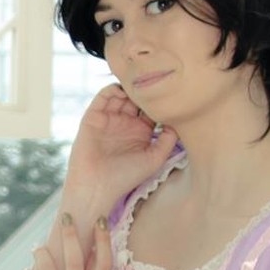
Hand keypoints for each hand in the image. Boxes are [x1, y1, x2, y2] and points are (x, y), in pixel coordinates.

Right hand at [65, 81, 181, 208]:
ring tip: (138, 85)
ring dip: (129, 87)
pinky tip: (123, 90)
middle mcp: (125, 123)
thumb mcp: (155, 159)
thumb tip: (176, 120)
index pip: (152, 109)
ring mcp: (109, 119)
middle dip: (144, 91)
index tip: (169, 94)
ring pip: (121, 94)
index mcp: (140, 132)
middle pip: (137, 98)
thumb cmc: (125, 177)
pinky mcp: (93, 117)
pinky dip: (112, 89)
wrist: (96, 186)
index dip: (159, 101)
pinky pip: (103, 96)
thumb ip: (169, 140)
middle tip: (153, 83)